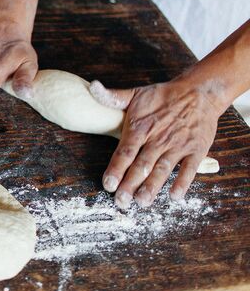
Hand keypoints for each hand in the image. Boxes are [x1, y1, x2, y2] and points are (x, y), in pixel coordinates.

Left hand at [91, 78, 222, 207]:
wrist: (199, 92)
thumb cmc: (162, 96)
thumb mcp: (135, 93)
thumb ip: (112, 97)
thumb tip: (91, 87)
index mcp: (141, 127)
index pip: (125, 152)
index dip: (116, 169)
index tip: (108, 185)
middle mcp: (158, 138)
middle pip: (142, 166)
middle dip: (130, 185)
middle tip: (121, 202)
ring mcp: (178, 145)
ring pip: (163, 170)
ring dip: (152, 187)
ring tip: (142, 202)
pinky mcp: (196, 149)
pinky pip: (189, 168)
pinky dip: (183, 182)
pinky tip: (174, 196)